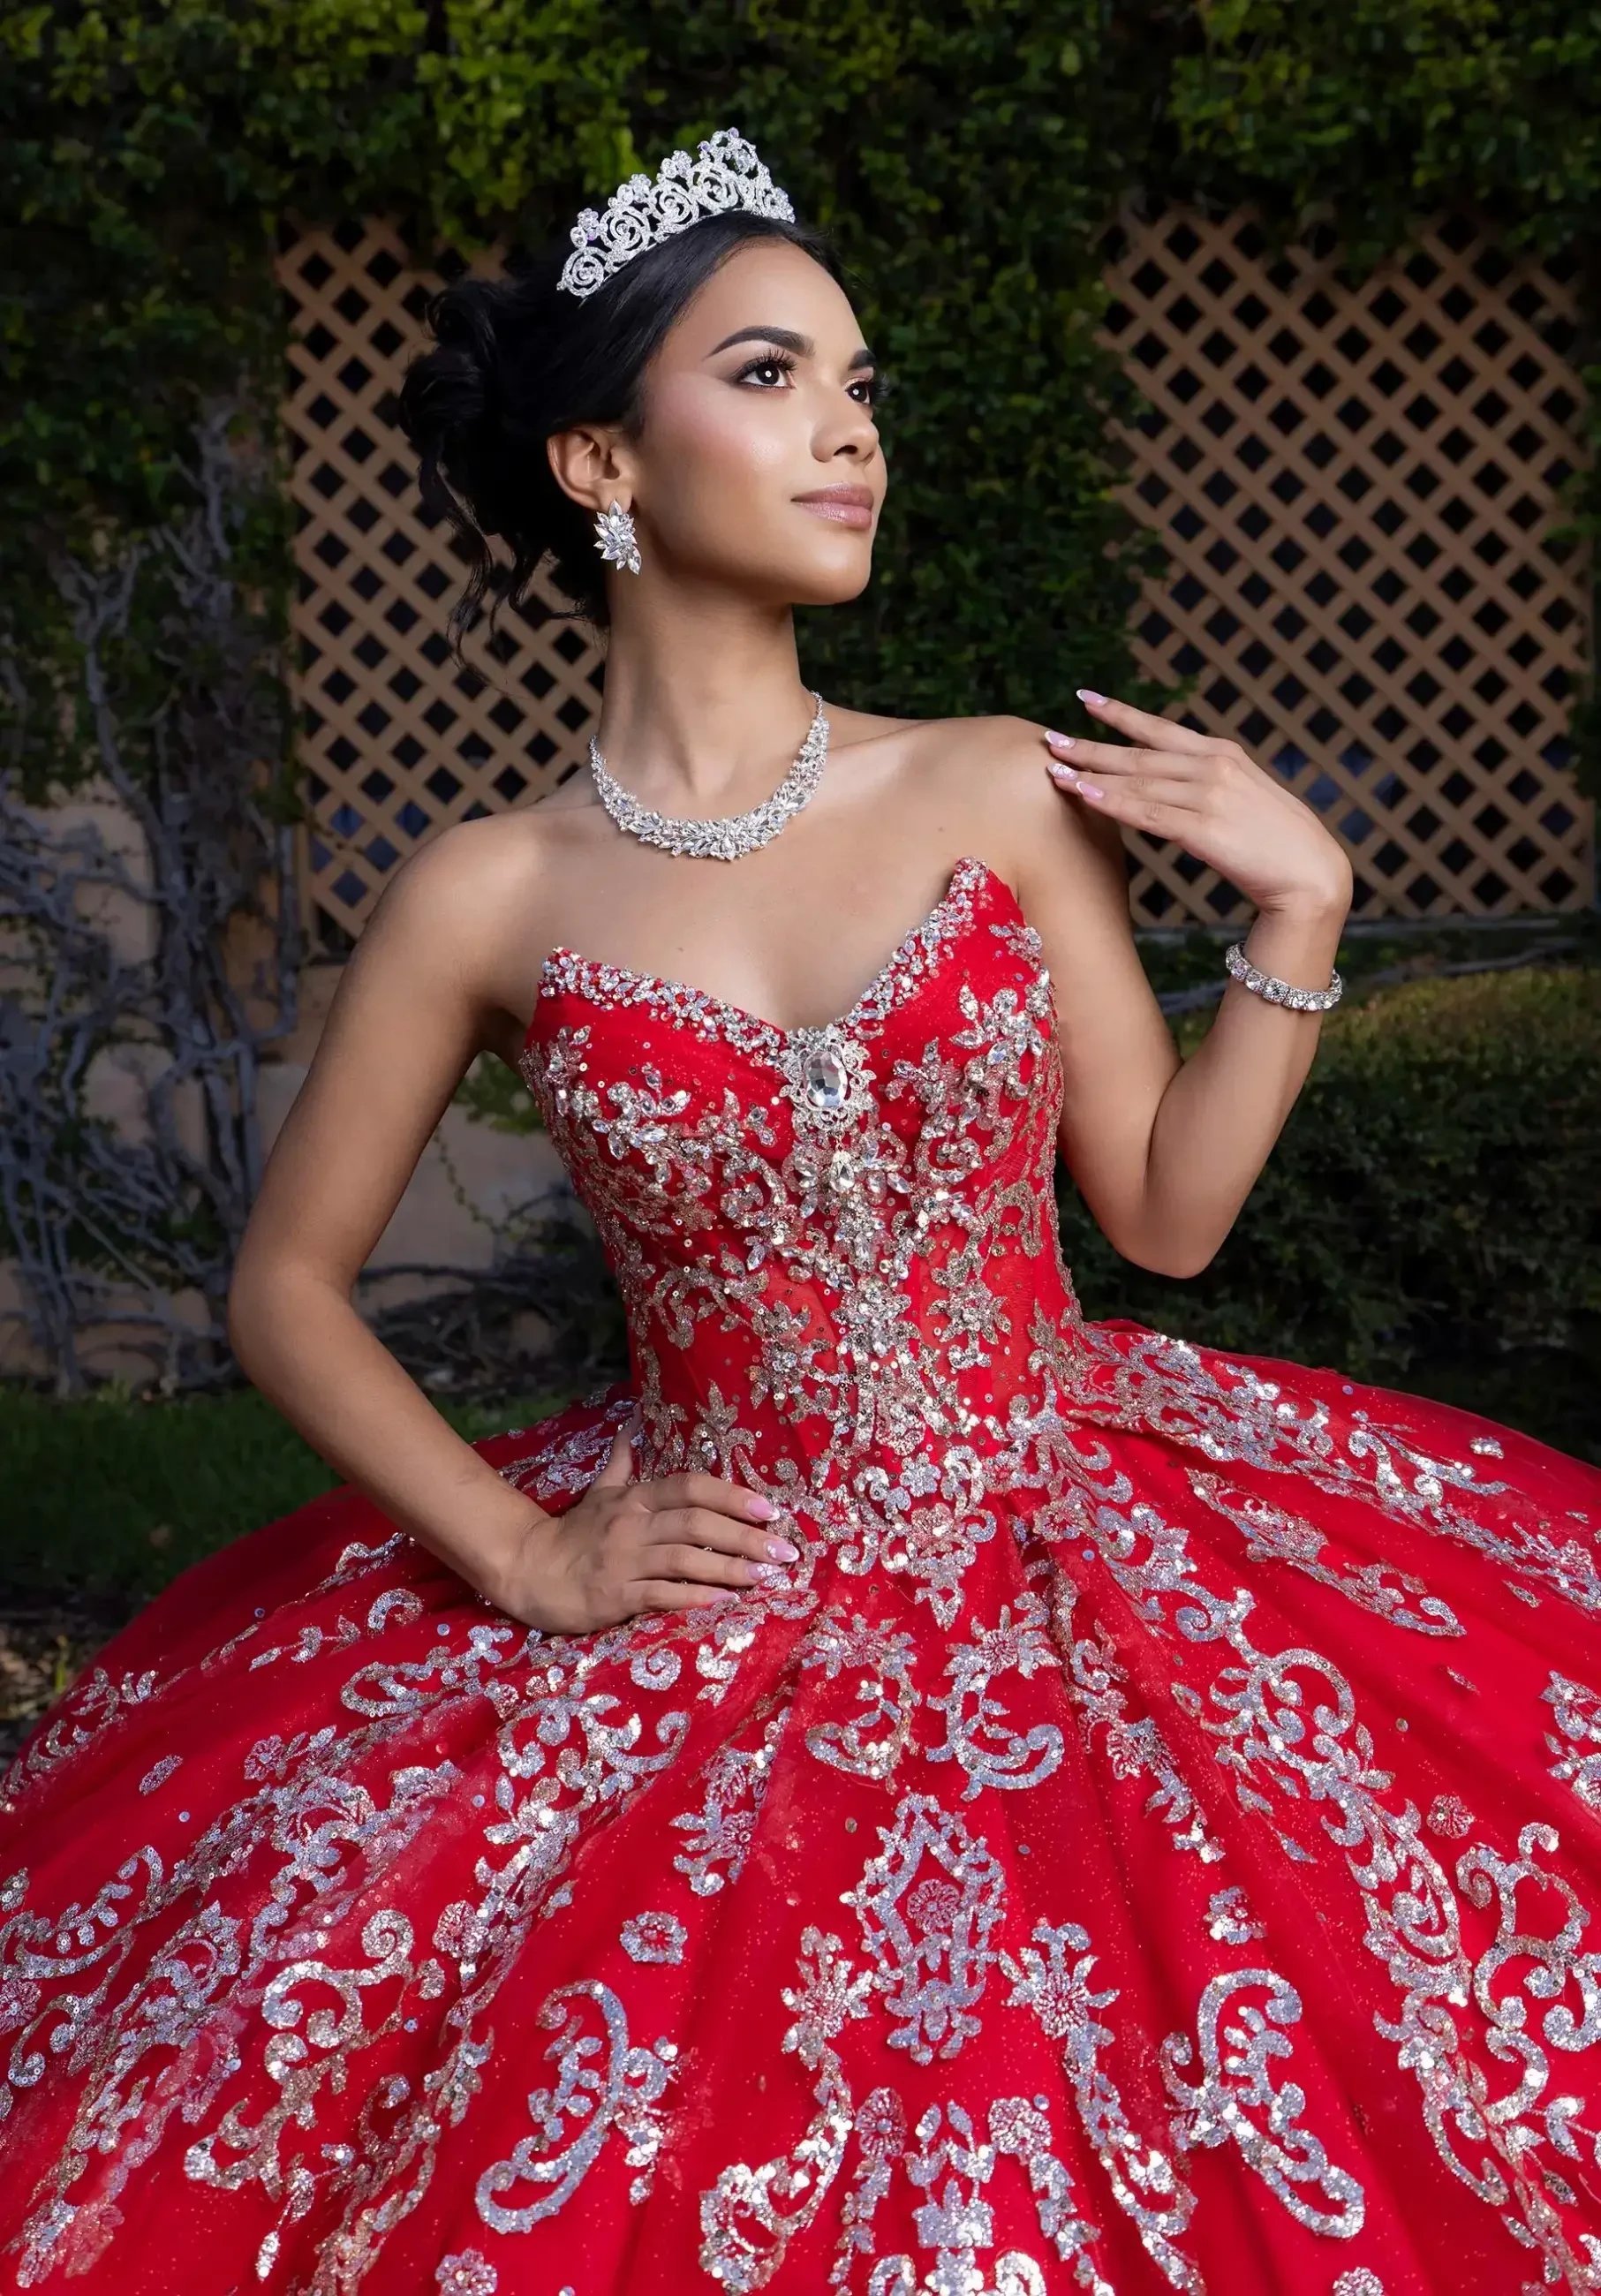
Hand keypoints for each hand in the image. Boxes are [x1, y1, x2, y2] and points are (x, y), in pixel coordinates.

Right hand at [484, 1425, 797, 1634]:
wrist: (529, 1570)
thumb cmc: (573, 1534)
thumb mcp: (599, 1491)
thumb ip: (623, 1461)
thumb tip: (634, 1422)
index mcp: (636, 1497)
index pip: (691, 1487)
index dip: (733, 1496)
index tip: (771, 1509)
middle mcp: (633, 1524)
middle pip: (697, 1523)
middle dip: (746, 1536)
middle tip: (785, 1550)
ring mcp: (623, 1560)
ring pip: (685, 1559)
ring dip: (730, 1568)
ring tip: (765, 1576)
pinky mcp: (614, 1595)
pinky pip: (661, 1595)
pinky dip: (693, 1596)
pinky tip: (722, 1601)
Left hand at [1044, 690, 1352, 916]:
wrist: (1312, 873)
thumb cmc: (1276, 841)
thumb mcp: (1242, 798)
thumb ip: (1206, 785)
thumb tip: (1170, 785)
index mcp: (1223, 753)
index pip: (1160, 729)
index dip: (1119, 713)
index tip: (1085, 699)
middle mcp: (1213, 766)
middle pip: (1139, 753)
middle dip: (1090, 745)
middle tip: (1050, 738)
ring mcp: (1209, 795)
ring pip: (1137, 781)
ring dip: (1092, 775)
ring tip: (1055, 770)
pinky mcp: (1205, 828)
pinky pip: (1148, 813)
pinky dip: (1113, 802)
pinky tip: (1085, 796)